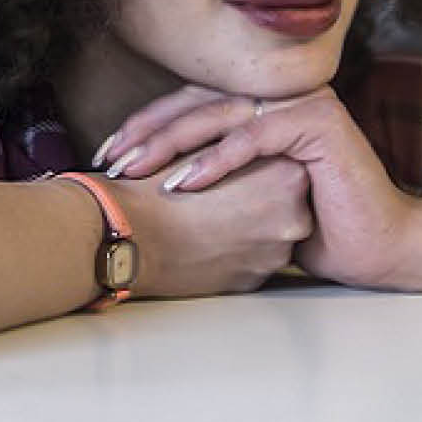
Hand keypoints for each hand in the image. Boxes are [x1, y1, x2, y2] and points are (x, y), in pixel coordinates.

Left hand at [104, 84, 421, 289]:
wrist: (376, 248)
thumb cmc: (311, 229)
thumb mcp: (248, 196)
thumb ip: (213, 173)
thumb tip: (144, 178)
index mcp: (262, 104)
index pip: (192, 104)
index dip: (146, 126)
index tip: (107, 154)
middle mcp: (280, 94)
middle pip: (199, 103)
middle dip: (148, 131)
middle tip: (110, 159)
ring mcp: (302, 102)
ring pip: (221, 114)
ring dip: (172, 142)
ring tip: (135, 169)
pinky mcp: (319, 121)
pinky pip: (255, 135)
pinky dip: (217, 158)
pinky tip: (184, 182)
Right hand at [110, 157, 313, 298]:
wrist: (127, 237)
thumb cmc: (159, 185)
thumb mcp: (204, 145)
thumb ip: (239, 141)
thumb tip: (251, 141)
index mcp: (287, 176)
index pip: (287, 160)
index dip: (253, 159)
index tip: (229, 163)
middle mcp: (294, 218)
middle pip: (285, 198)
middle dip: (255, 192)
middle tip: (218, 187)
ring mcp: (275, 255)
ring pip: (269, 230)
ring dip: (245, 220)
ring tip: (205, 212)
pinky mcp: (254, 280)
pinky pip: (252, 256)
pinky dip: (233, 246)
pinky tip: (204, 235)